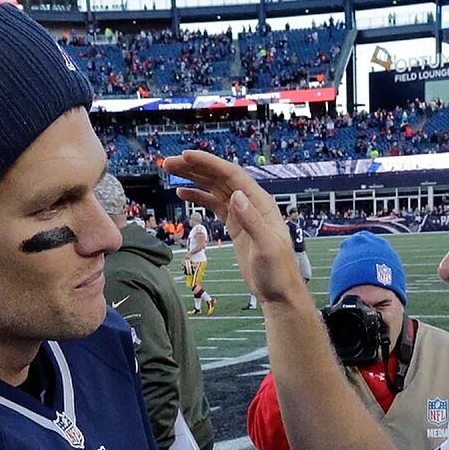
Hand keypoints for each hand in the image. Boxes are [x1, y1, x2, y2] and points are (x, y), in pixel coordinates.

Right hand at [165, 151, 306, 304]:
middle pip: (220, 178)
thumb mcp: (267, 247)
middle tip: (169, 162)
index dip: (209, 164)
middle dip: (195, 168)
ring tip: (171, 172)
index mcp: (260, 203)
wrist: (279, 292)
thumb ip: (252, 221)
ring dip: (194, 179)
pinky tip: (183, 193)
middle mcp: (251, 204)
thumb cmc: (278, 272)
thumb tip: (236, 196)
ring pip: (215, 189)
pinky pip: (214, 205)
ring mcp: (242, 214)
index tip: (186, 156)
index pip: (232, 175)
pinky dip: (199, 197)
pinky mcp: (235, 226)